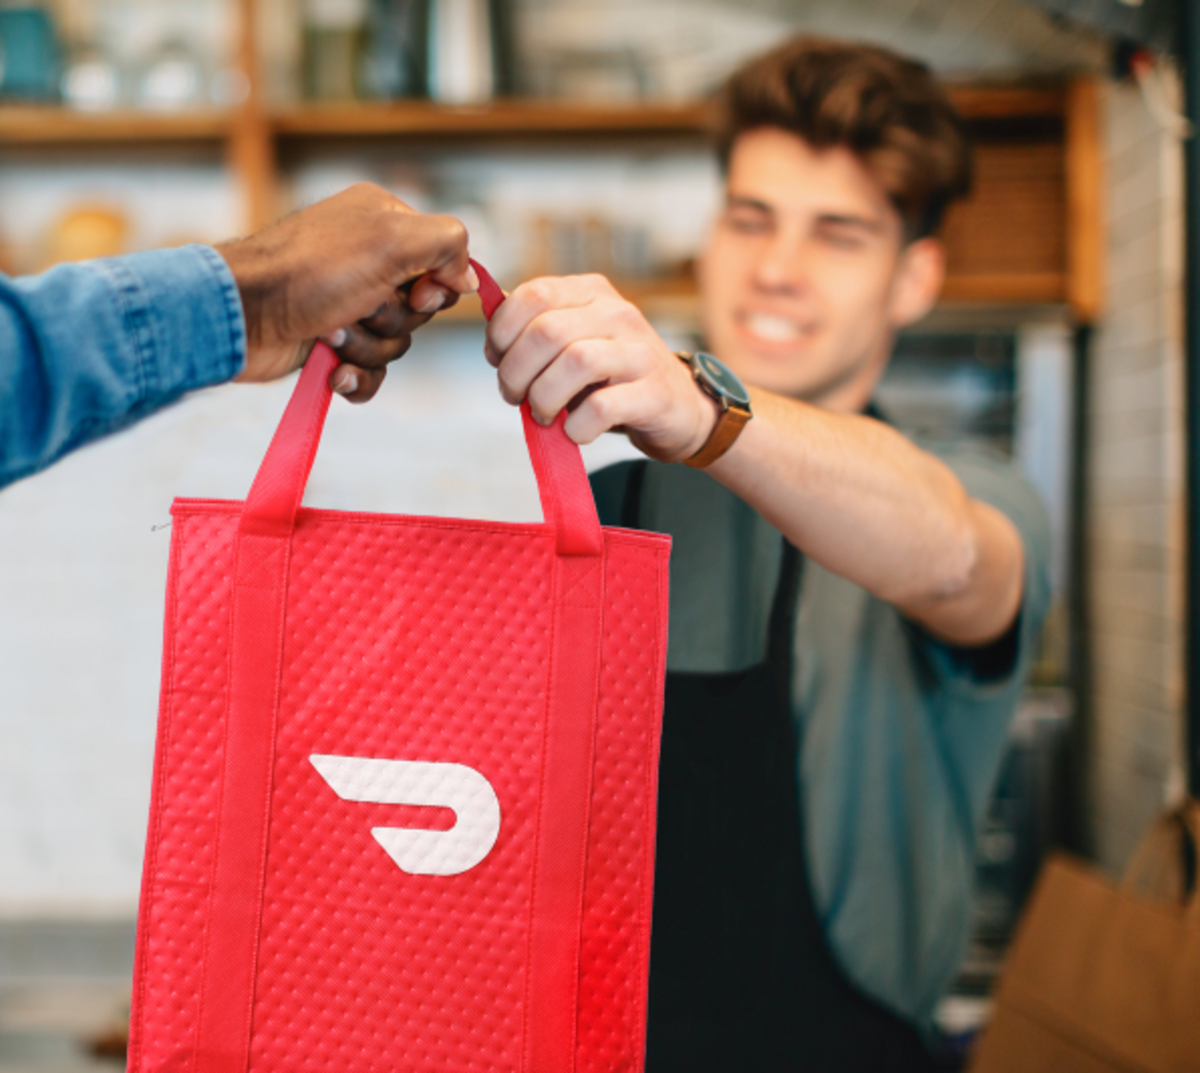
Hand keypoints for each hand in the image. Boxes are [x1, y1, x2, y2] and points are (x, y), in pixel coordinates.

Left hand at [217, 183, 476, 402]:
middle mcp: (367, 260)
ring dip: (368, 347)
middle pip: (421, 307)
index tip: (418, 292)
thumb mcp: (392, 238)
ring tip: (331, 333)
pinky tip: (331, 367)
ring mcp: (347, 303)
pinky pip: (371, 372)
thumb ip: (447, 244)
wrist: (242, 315)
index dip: (437, 286)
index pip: (443, 260)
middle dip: (394, 319)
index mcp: (384, 222)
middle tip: (360, 307)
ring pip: (396, 342)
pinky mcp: (331, 343)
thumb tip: (466, 277)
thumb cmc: (311, 271)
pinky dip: (356, 376)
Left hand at [483, 274, 717, 461]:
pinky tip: (575, 431)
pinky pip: (602, 407)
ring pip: (575, 362)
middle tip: (514, 396)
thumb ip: (536, 330)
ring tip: (542, 415)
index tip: (498, 360)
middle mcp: (618, 313)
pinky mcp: (654, 393)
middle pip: (547, 331)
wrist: (678, 407)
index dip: (502, 332)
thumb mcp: (576, 340)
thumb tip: (493, 329)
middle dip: (516, 372)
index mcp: (591, 293)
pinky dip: (576, 426)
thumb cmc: (614, 377)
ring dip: (544, 398)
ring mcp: (639, 352)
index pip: (533, 294)